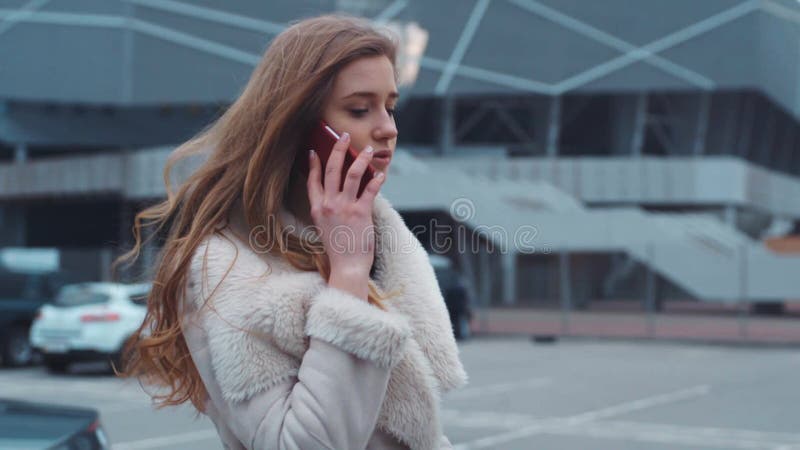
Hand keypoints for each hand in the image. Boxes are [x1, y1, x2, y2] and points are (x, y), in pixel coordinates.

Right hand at [306, 131, 385, 281]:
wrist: (347, 266)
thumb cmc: (338, 249)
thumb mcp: (324, 227)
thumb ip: (327, 210)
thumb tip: (337, 193)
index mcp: (317, 209)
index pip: (312, 181)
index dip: (313, 164)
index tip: (315, 151)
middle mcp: (328, 205)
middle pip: (331, 170)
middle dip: (338, 149)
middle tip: (344, 136)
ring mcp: (344, 208)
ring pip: (351, 174)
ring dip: (360, 159)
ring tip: (368, 150)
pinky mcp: (360, 213)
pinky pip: (369, 190)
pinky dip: (376, 179)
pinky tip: (381, 174)